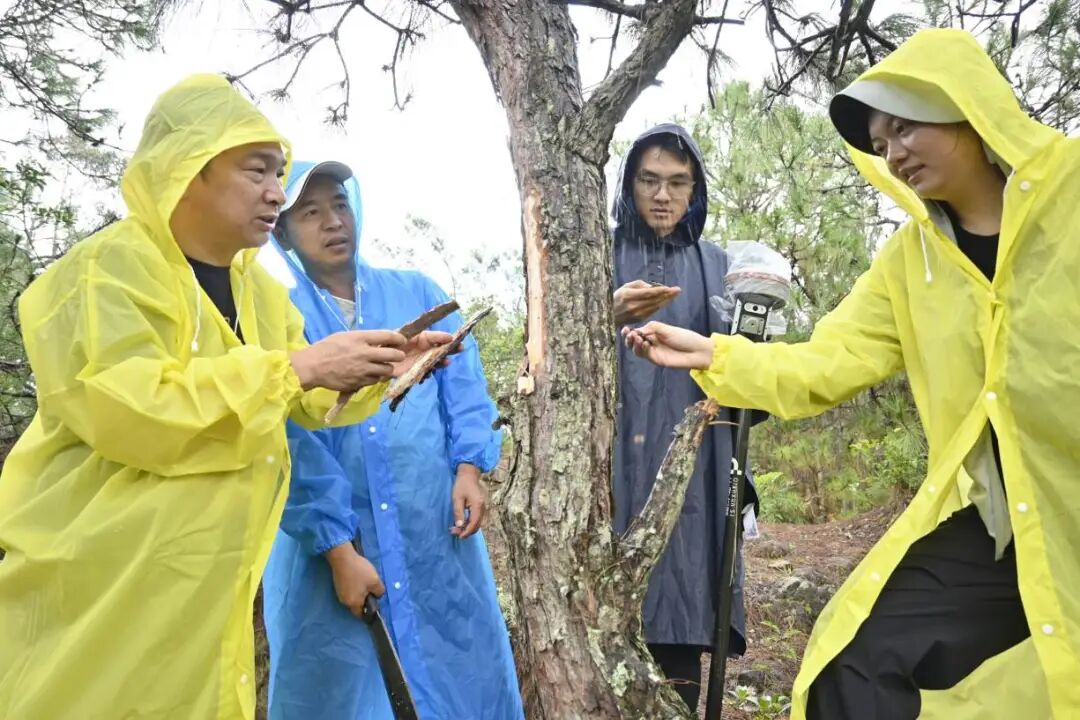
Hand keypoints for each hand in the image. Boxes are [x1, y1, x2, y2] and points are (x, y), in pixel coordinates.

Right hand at [290, 330, 407, 390]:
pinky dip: (375, 378)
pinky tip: (370, 375)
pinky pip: (375, 380)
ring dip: (387, 368)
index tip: (401, 341)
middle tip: (398, 356)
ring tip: (382, 366)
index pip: (388, 336)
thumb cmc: (326, 348)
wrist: (313, 367)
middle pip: (394, 355)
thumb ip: (363, 339)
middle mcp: (365, 354)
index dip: (399, 339)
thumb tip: (378, 342)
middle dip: (399, 355)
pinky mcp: (360, 382)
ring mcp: (363, 370)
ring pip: (387, 370)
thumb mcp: (345, 337)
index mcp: (361, 338)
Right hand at [325, 542, 384, 618]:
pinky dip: (354, 587)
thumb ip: (379, 591)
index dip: (368, 611)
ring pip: (353, 597)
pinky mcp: (338, 585)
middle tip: (371, 588)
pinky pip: (348, 590)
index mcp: (354, 603)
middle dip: (364, 599)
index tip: (374, 603)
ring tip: (365, 581)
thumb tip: (377, 596)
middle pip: (357, 605)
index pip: (361, 614)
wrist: (342, 557)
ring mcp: (339, 593)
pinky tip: (357, 577)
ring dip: (359, 592)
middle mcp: (344, 601)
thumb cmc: (359, 571)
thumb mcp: (375, 581)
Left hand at [392, 330, 456, 377]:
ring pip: (435, 360)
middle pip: (439, 348)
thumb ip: (406, 337)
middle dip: (450, 348)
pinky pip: (427, 372)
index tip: (451, 338)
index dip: (442, 337)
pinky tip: (428, 374)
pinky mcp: (417, 371)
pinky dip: (428, 373)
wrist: (378, 362)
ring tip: (446, 362)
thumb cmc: (387, 346)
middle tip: (461, 348)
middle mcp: (422, 349)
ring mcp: (421, 360)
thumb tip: (421, 337)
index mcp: (419, 338)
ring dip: (441, 361)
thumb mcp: (395, 338)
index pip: (433, 336)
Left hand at [451, 464, 486, 538]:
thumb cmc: (462, 484)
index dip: (467, 532)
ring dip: (468, 528)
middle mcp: (483, 508)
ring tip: (457, 529)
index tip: (458, 536)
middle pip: (477, 525)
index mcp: (478, 505)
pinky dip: (471, 523)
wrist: (469, 474)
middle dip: (467, 531)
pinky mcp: (481, 506)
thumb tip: (459, 526)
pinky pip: (477, 518)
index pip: (474, 523)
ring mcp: (483, 507)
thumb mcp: (457, 498)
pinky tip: (463, 523)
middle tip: (454, 532)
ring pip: (478, 523)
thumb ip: (458, 512)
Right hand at [613, 280, 680, 325]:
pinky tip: (665, 301)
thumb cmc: (615, 298)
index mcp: (629, 296)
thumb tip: (651, 287)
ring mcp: (636, 314)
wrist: (607, 315)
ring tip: (673, 295)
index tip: (671, 288)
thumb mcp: (624, 287)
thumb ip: (638, 285)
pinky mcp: (638, 320)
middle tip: (677, 290)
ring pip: (655, 306)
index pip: (649, 293)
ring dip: (666, 301)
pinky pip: (652, 311)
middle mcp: (633, 306)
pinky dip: (659, 306)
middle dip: (668, 295)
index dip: (661, 290)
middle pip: (655, 300)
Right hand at [621, 321, 714, 369]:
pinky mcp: (656, 360)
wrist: (697, 351)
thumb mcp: (666, 329)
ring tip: (637, 338)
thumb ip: (651, 328)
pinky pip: (645, 355)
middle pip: (634, 342)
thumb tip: (636, 331)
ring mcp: (653, 352)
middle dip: (629, 338)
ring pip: (637, 350)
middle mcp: (651, 342)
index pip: (637, 332)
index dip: (630, 331)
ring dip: (634, 344)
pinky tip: (644, 344)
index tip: (625, 329)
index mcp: (653, 333)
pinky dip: (642, 349)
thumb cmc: (684, 337)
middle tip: (629, 334)